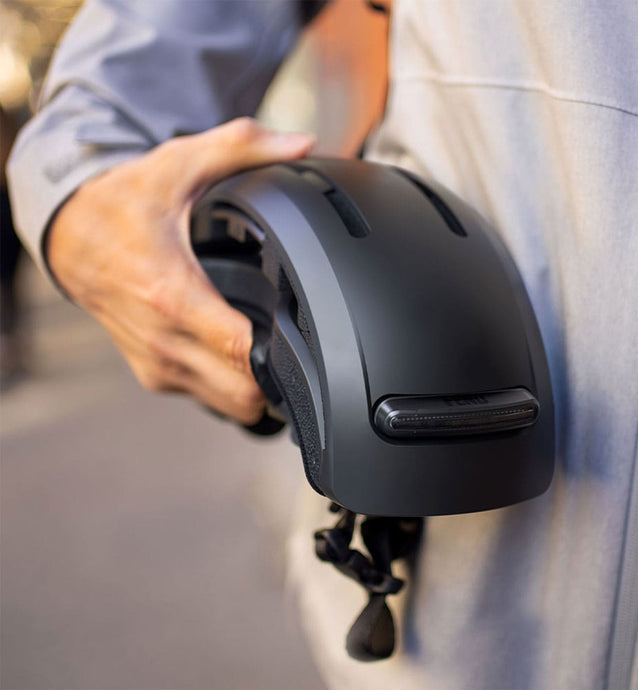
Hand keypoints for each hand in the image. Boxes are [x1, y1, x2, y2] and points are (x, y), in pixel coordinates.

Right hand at [47, 118, 315, 423]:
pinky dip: (232, 385)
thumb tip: (302, 142)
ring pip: (230, 406)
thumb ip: (242, 149)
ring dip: (258, 385)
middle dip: (279, 376)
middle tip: (299, 344)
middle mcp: (165, 341)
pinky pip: (208, 398)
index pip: (241, 350)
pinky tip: (240, 353)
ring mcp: (158, 364)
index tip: (309, 339)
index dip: (283, 352)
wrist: (69, 239)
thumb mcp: (179, 164)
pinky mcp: (154, 375)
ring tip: (274, 349)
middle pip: (244, 394)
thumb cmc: (123, 205)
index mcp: (173, 295)